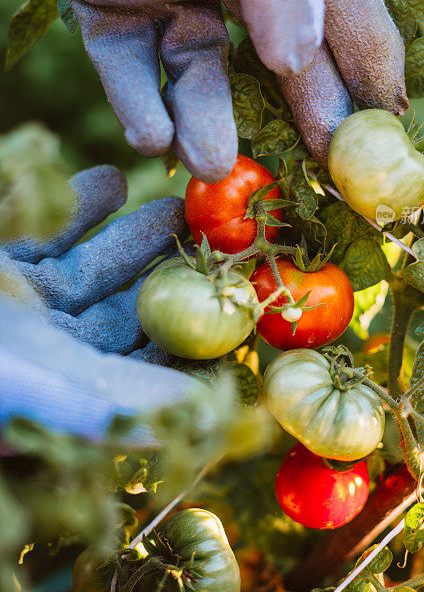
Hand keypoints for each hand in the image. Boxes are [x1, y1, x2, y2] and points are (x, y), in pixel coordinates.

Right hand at [0, 165, 198, 438]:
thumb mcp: (26, 389)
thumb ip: (111, 404)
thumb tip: (200, 411)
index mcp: (60, 387)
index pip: (142, 367)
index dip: (188, 339)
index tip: (235, 303)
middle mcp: (47, 347)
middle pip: (125, 310)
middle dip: (170, 275)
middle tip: (217, 243)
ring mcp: (21, 300)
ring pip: (92, 266)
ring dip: (135, 234)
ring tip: (176, 206)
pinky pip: (46, 229)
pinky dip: (79, 204)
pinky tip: (111, 180)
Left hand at [1, 0, 405, 177]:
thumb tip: (298, 63)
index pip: (345, 24)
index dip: (370, 81)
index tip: (385, 140)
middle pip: (282, 67)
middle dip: (303, 119)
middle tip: (317, 177)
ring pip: (199, 77)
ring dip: (207, 124)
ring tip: (212, 163)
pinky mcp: (110, 2)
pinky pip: (127, 65)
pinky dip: (139, 103)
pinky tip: (152, 135)